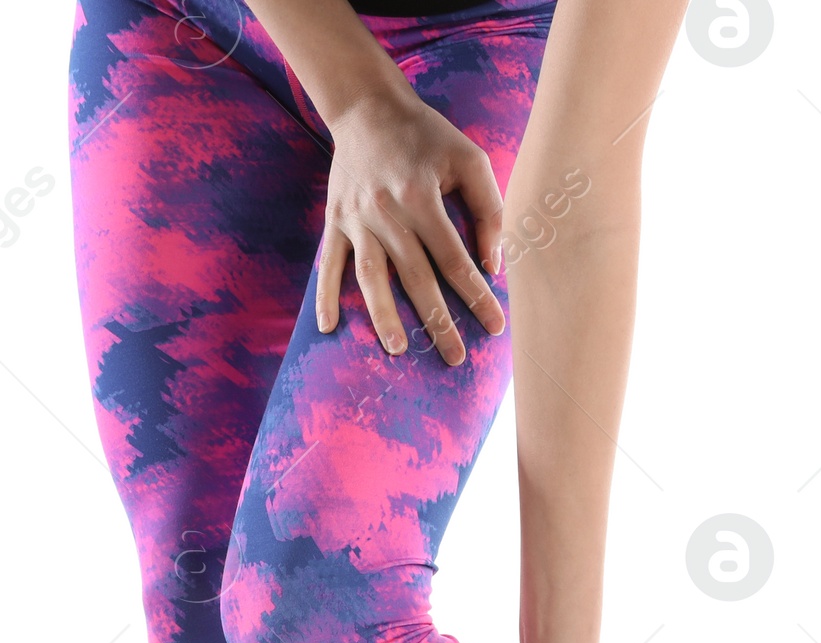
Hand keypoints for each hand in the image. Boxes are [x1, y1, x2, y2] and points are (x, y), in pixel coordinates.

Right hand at [316, 89, 505, 365]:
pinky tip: (328, 327)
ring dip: (383, 316)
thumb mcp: (469, 159)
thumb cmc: (427, 136)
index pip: (454, 259)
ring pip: (370, 276)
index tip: (495, 327)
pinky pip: (328, 263)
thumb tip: (494, 264)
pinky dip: (325, 295)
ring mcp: (356, 218)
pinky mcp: (335, 220)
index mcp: (422, 197)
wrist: (367, 107)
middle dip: (437, 321)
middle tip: (455, 358)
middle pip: (415, 277)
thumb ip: (489, 208)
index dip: (477, 296)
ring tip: (398, 350)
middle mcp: (387, 212)